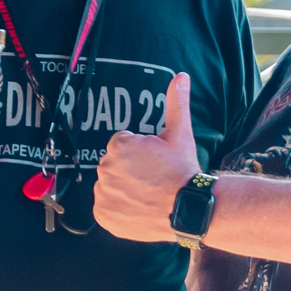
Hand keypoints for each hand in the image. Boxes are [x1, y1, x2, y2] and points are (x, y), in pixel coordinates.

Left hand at [93, 71, 201, 241]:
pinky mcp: (102, 214)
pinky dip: (117, 209)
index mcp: (119, 145)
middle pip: (114, 165)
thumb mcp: (181, 134)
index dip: (140, 154)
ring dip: (123, 189)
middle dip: (130, 170)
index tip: (154, 163)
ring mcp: (102, 193)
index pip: (122, 145)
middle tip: (152, 179)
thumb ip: (176, 103)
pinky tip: (137, 208)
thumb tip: (181, 76)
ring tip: (146, 195)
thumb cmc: (183, 171)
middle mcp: (105, 167)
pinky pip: (105, 207)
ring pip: (109, 186)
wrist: (187, 209)